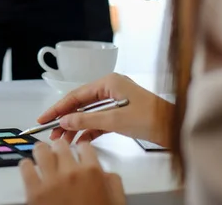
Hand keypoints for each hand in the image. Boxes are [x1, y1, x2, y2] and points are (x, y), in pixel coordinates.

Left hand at [19, 140, 125, 204]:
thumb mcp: (115, 202)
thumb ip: (112, 183)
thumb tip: (105, 173)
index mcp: (92, 173)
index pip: (84, 147)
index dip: (81, 149)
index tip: (77, 151)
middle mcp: (71, 173)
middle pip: (61, 145)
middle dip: (60, 149)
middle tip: (59, 155)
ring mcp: (50, 181)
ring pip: (40, 150)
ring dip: (42, 153)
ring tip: (42, 158)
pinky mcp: (33, 191)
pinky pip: (25, 167)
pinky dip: (26, 166)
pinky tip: (30, 171)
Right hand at [37, 73, 172, 146]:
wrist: (177, 128)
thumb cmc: (152, 118)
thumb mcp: (115, 119)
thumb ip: (87, 119)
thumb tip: (64, 120)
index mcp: (109, 82)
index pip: (76, 95)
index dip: (58, 107)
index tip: (44, 118)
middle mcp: (111, 88)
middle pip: (80, 104)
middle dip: (65, 118)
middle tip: (50, 132)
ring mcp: (116, 101)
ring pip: (88, 113)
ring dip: (75, 126)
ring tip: (62, 139)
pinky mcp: (121, 114)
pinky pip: (99, 121)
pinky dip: (89, 130)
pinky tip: (79, 140)